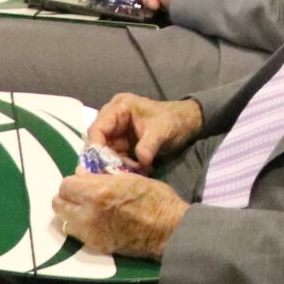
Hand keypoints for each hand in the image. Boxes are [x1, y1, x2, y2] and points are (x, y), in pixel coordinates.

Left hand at [50, 170, 187, 257]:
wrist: (169, 231)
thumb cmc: (155, 198)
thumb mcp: (130, 178)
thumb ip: (102, 177)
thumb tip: (81, 174)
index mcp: (98, 193)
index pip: (66, 184)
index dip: (74, 181)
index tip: (83, 181)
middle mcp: (88, 214)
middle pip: (58, 203)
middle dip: (67, 196)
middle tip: (81, 195)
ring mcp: (90, 233)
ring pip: (63, 220)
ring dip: (70, 213)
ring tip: (85, 209)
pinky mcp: (95, 246)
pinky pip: (76, 234)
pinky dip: (79, 227)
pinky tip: (93, 222)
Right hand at [87, 92, 203, 168]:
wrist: (188, 123)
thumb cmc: (174, 120)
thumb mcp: (162, 131)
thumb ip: (149, 145)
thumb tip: (141, 161)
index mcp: (120, 108)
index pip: (98, 128)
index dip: (95, 147)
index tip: (97, 166)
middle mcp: (114, 119)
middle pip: (98, 142)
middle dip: (105, 159)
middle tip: (112, 175)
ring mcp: (118, 132)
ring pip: (106, 152)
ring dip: (115, 165)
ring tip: (130, 173)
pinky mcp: (123, 144)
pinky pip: (116, 157)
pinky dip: (123, 166)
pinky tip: (134, 172)